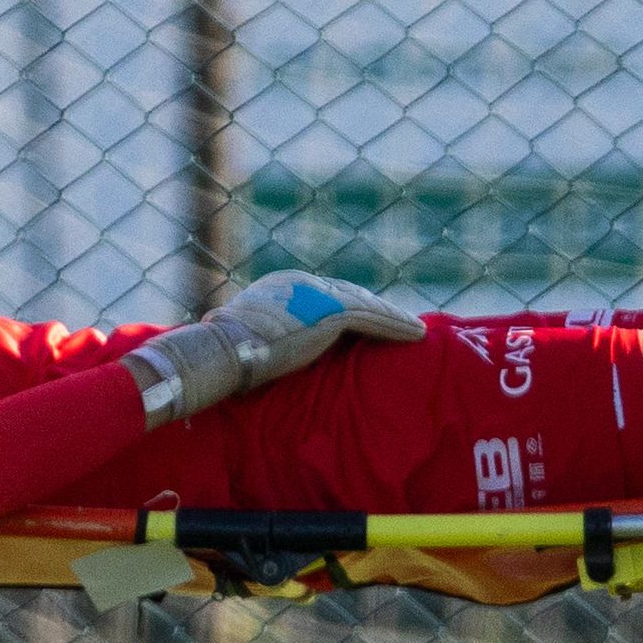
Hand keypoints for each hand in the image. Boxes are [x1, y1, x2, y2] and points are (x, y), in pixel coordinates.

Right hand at [125, 270, 425, 421]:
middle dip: (374, 308)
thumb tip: (248, 358)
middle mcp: (302, 284)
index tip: (364, 320)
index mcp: (281, 287)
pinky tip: (417, 334)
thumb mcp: (244, 341)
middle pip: (350, 294)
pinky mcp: (333, 311)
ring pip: (367, 305)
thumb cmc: (224, 355)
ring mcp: (319, 295)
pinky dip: (397, 326)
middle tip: (397, 322)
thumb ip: (259, 340)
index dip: (348, 307)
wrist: (224, 350)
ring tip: (415, 330)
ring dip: (394, 318)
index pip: (323, 294)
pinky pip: (375, 318)